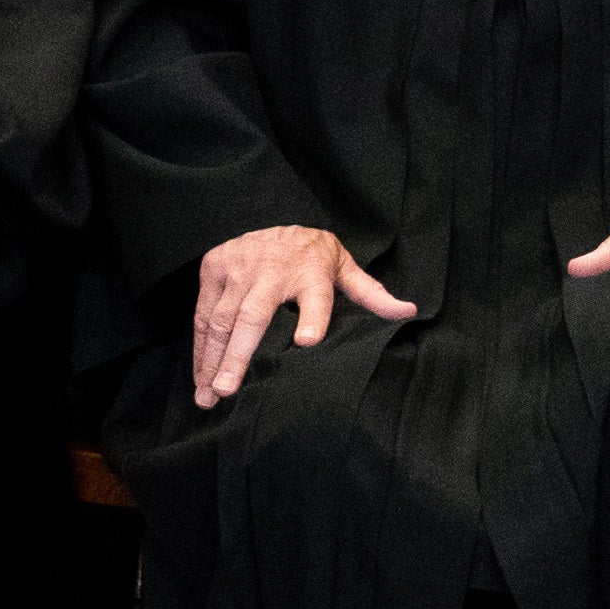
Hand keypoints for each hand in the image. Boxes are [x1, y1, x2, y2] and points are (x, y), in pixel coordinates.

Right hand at [191, 225, 413, 408]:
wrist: (271, 212)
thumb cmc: (312, 254)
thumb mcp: (344, 266)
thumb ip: (371, 293)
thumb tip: (409, 311)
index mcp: (312, 270)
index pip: (316, 295)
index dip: (313, 317)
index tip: (308, 341)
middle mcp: (272, 269)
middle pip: (254, 315)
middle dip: (238, 353)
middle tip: (228, 389)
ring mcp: (239, 267)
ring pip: (221, 318)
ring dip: (212, 360)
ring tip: (209, 396)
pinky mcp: (214, 267)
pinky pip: (203, 313)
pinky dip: (200, 347)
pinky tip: (200, 376)